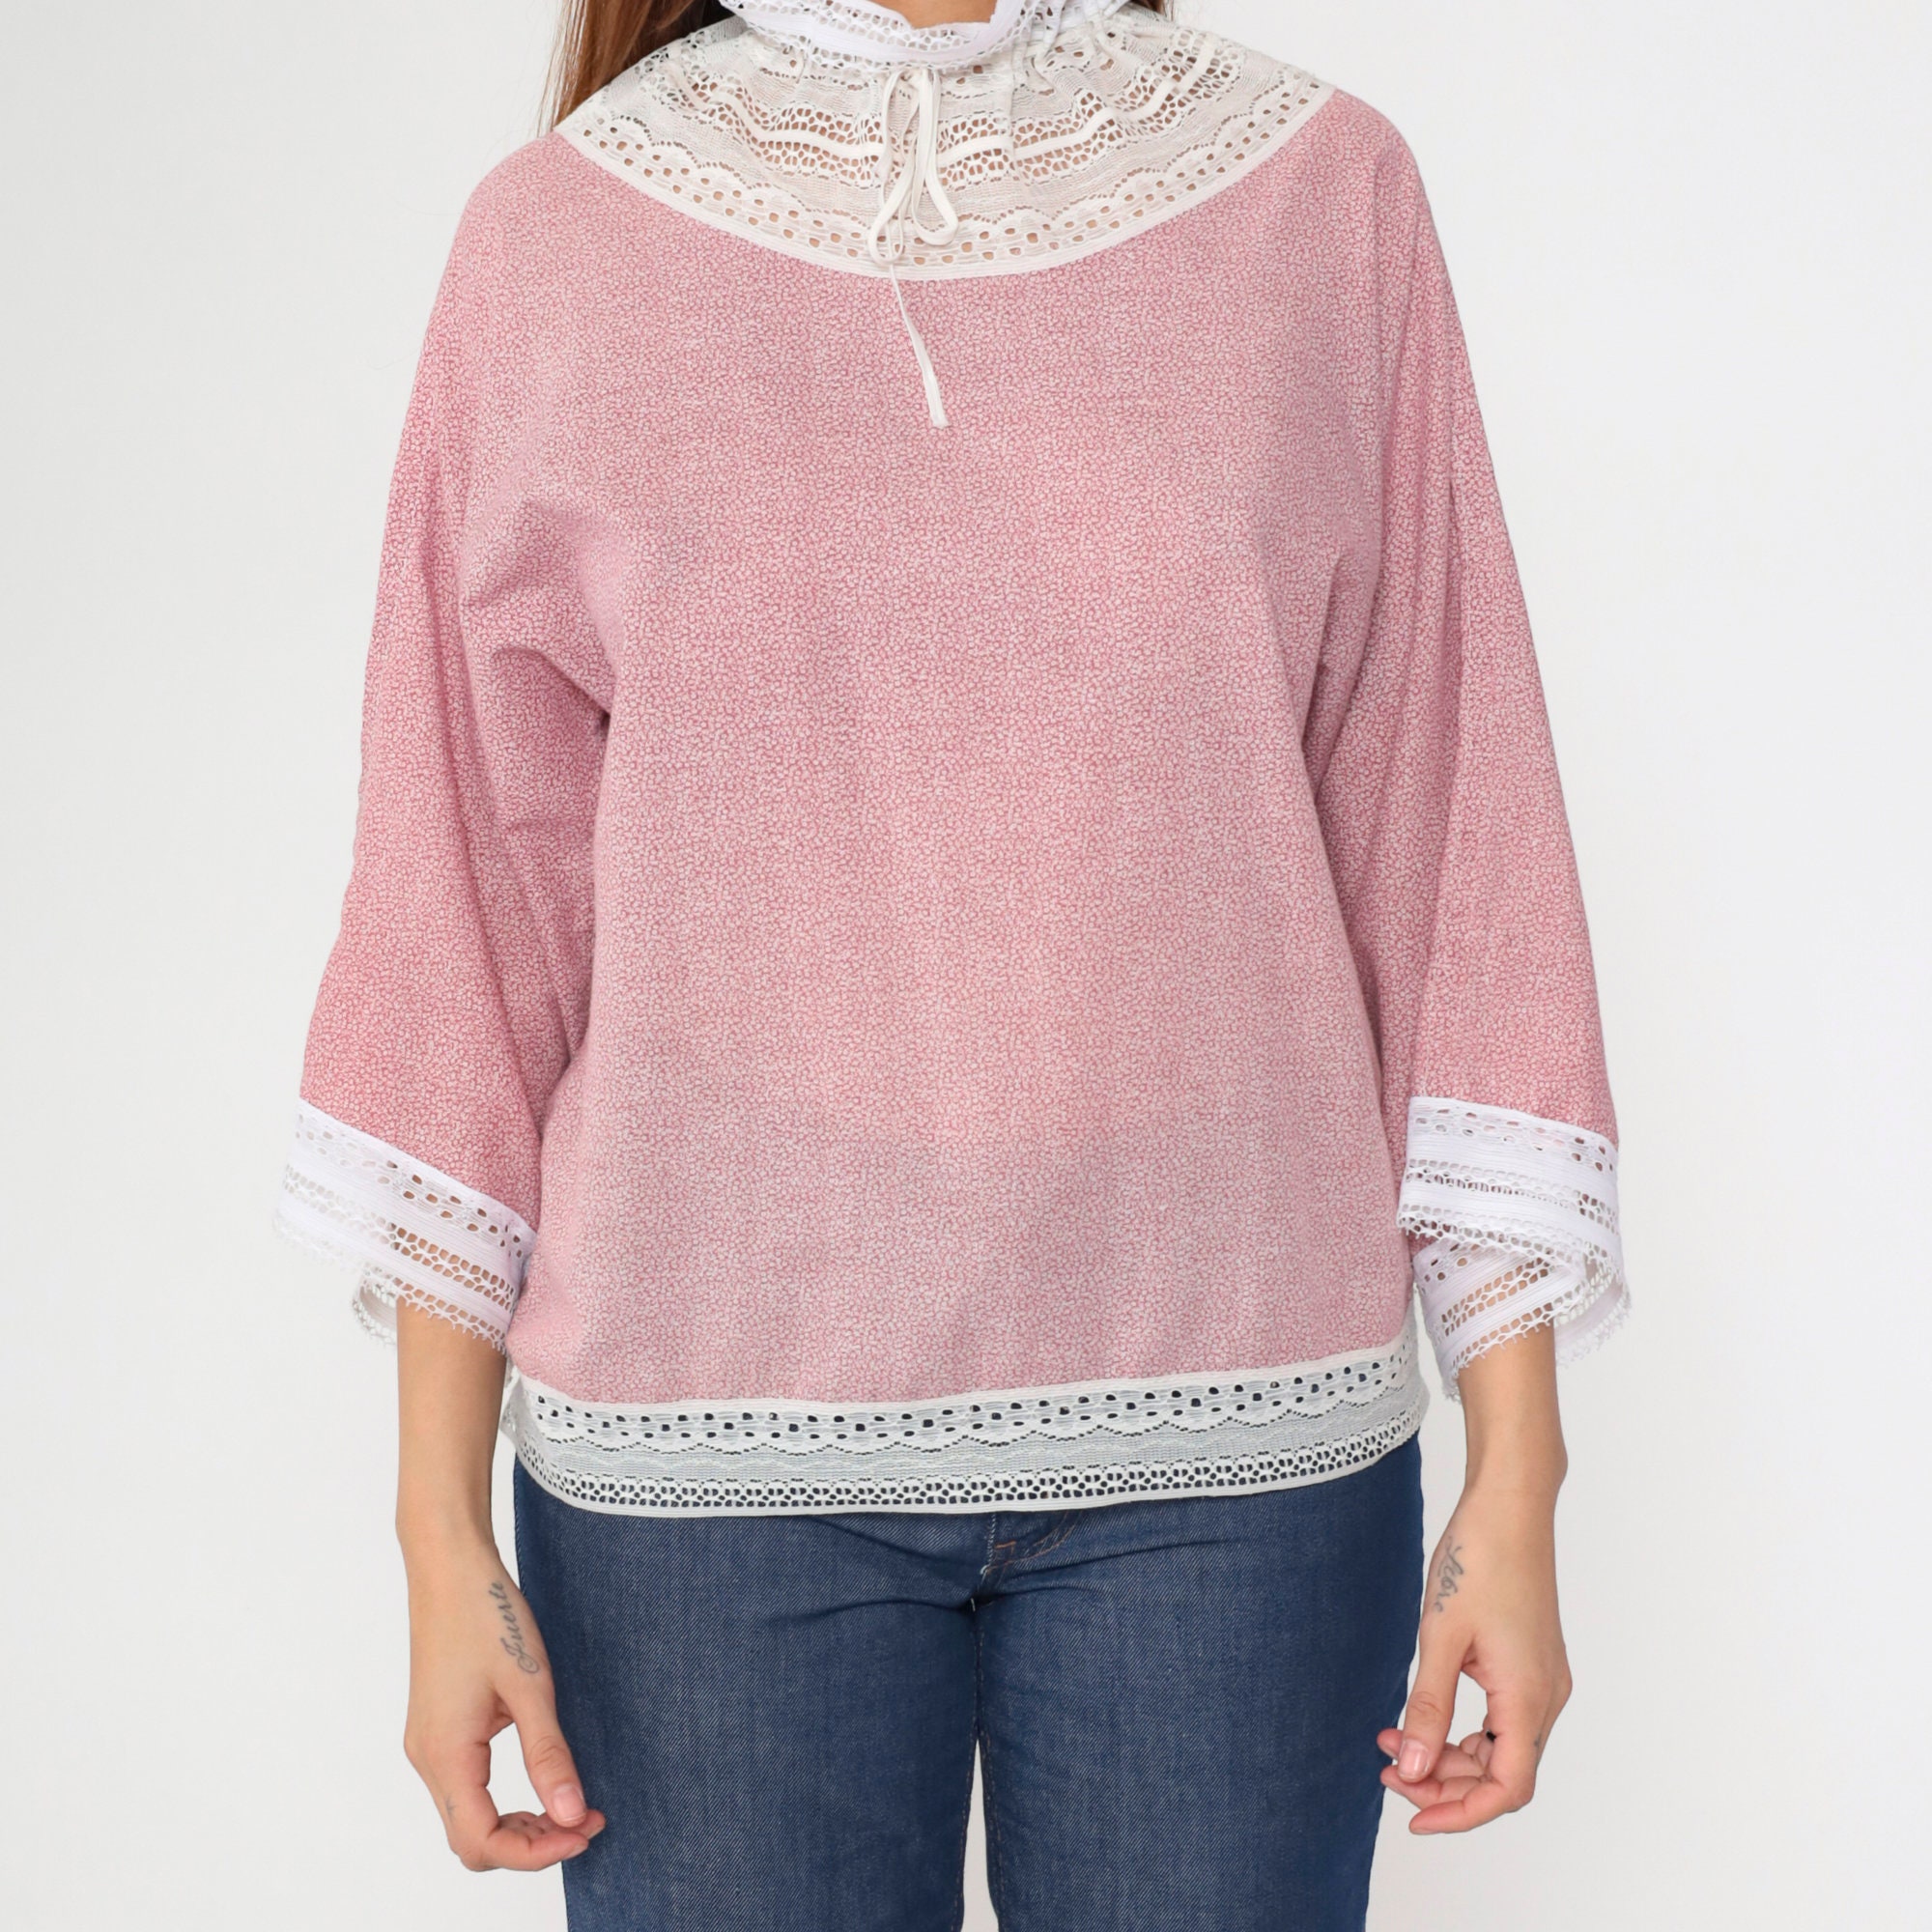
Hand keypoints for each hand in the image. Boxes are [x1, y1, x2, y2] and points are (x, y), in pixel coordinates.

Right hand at [400, 1533, 606, 1870]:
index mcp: (445, 1754)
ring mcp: (428, 1744)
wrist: (449, 1564)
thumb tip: (571, 1814)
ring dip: (518, 1823)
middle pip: (471, 1840)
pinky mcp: (437, 1728)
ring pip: (467, 1816)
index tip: (586, 1830)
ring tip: (572, 1802)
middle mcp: (428, 1758)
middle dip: (530, 1843)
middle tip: (587, 1819)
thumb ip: (548, 1753)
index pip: (482, 1841)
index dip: (536, 1852)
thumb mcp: (529, 1683)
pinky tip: (542, 1774)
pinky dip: (503, 1798)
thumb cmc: (487, 1612)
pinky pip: (466, 1787)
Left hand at [1377, 1483, 1571, 1832]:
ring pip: (1501, 1748)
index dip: (1461, 1813)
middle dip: (1444, 1783)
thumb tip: (1413, 1769)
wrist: (1510, 1505)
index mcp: (1528, 1696)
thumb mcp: (1440, 1635)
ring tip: (1391, 1740)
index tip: (1413, 1817)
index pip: (1507, 1789)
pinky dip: (1462, 1728)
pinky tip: (1421, 1714)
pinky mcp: (1533, 1664)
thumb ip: (1427, 1706)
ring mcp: (1543, 1681)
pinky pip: (1502, 1719)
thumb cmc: (1477, 1559)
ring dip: (1449, 1755)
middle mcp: (1546, 1697)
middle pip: (1502, 1774)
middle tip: (1386, 1769)